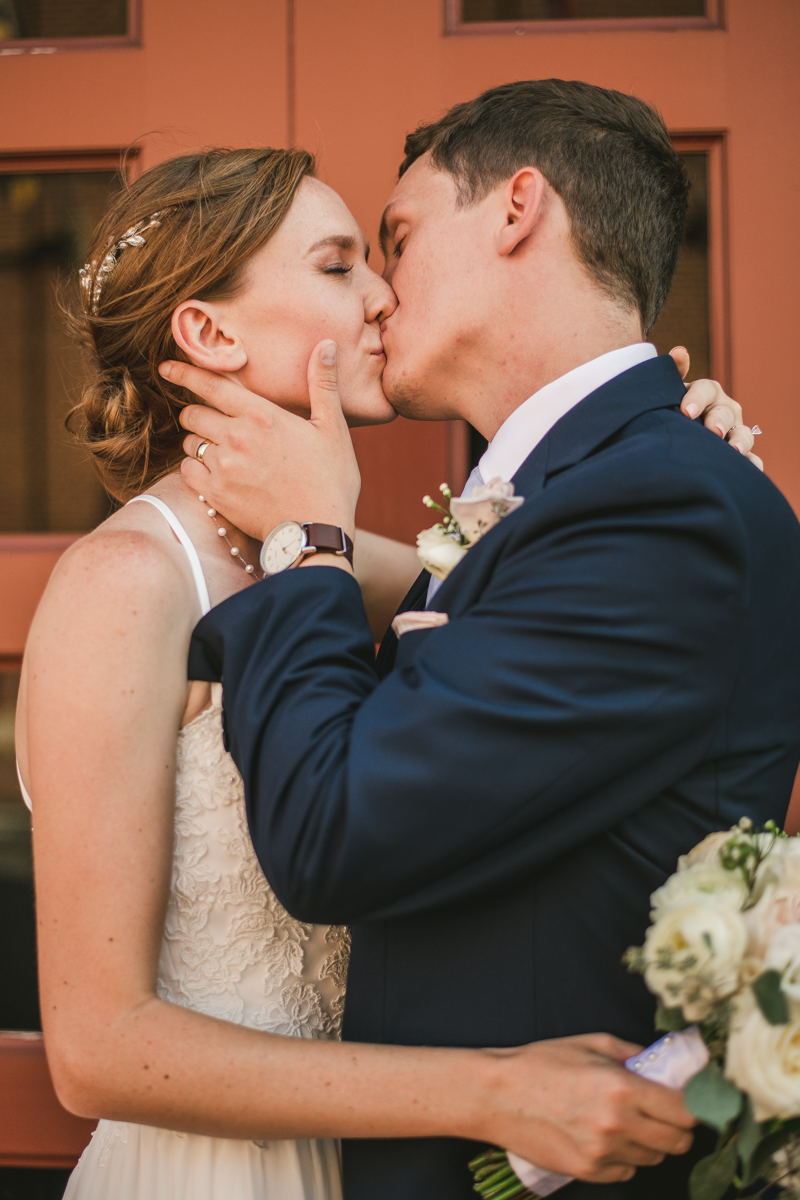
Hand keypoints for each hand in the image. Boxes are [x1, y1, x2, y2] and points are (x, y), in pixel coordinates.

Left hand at [164, 341, 360, 543]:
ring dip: (199, 444)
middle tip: (213, 426)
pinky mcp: (215, 493)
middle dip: (198, 416)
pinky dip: (196, 470)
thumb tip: (326, 345)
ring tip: (222, 455)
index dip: (185, 373)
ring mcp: (223, 466)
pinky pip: (187, 471)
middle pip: (193, 414)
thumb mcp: (332, 428)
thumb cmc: (330, 480)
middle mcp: (236, 437)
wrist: (318, 530)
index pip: (211, 386)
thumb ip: (322, 384)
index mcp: (262, 415)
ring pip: (190, 443)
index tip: (167, 367)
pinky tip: (215, 475)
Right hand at [475, 1034, 694, 1184]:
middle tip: (661, 1112)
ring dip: (650, 1142)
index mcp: (623, 1088)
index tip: (688, 1101)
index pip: (685, 1111)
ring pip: (654, 1157)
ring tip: (626, 1121)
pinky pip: (627, 1171)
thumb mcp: (592, 1044)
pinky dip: (624, 1157)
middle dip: (676, 1127)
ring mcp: (603, 1153)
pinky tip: (604, 1137)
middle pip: (678, 1141)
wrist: (498, 1095)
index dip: (693, 1107)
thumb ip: (634, 1055)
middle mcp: (618, 1124)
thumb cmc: (542, 1063)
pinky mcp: (589, 1172)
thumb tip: (665, 1065)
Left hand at [670, 346, 762, 469]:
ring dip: (740, 441)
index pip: (706, 389)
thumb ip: (670, 375)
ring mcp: (734, 432)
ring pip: (743, 434)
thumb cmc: (671, 412)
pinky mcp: (740, 454)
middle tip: (712, 430)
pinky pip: (751, 459)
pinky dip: (752, 464)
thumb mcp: (667, 395)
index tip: (686, 411)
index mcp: (707, 393)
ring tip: (734, 451)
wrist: (673, 439)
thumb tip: (679, 352)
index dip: (697, 398)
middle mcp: (724, 410)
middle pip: (726, 412)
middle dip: (720, 420)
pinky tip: (747, 470)